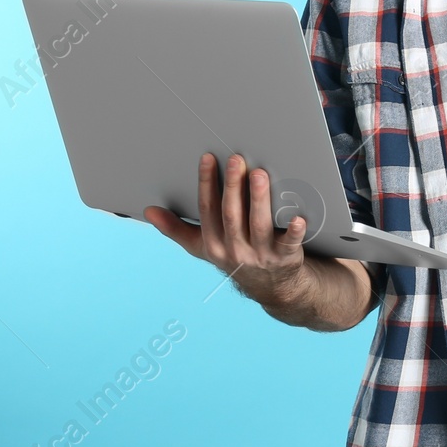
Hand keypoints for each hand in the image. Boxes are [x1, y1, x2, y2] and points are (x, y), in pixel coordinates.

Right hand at [146, 152, 313, 310]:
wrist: (272, 288)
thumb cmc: (235, 256)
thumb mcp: (203, 247)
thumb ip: (176, 229)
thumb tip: (149, 212)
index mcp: (213, 244)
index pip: (207, 209)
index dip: (206, 183)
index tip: (208, 158)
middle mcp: (235, 250)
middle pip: (231, 215)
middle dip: (233, 186)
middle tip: (236, 159)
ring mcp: (260, 255)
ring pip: (257, 225)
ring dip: (258, 200)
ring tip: (260, 175)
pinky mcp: (285, 258)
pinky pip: (289, 244)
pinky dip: (293, 231)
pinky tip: (298, 217)